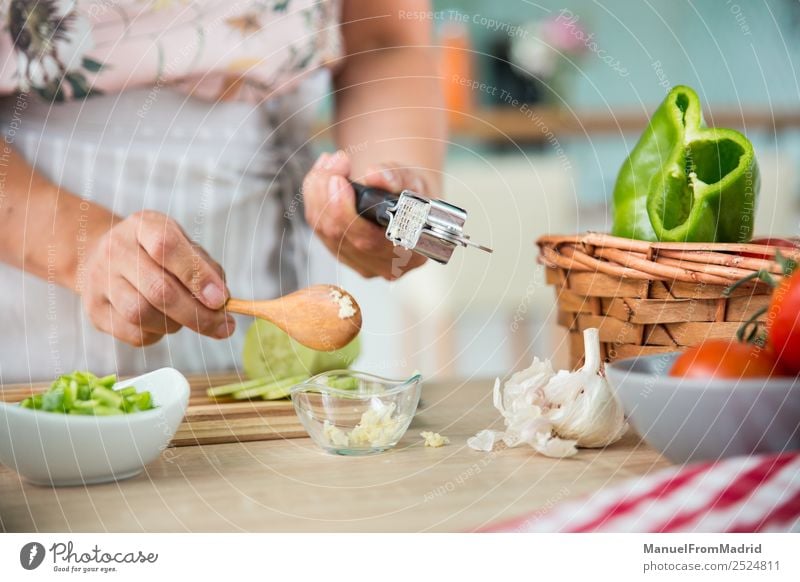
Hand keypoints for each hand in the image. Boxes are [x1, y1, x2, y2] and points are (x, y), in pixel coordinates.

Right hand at [82, 211, 234, 346]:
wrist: (101, 257)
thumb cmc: (156, 254)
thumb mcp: (183, 245)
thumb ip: (205, 267)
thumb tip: (221, 300)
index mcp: (142, 225)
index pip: (167, 247)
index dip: (197, 276)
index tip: (221, 299)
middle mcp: (115, 249)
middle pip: (158, 289)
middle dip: (197, 314)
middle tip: (224, 326)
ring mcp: (100, 280)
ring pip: (142, 314)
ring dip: (176, 324)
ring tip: (187, 317)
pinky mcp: (95, 310)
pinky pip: (133, 333)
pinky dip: (158, 334)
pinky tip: (164, 323)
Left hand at [302, 150, 427, 278]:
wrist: (407, 205)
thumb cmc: (414, 196)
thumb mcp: (415, 181)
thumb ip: (397, 177)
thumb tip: (374, 175)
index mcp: (408, 252)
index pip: (368, 240)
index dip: (345, 212)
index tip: (339, 180)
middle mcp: (381, 264)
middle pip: (339, 234)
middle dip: (327, 193)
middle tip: (336, 162)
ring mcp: (358, 262)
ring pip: (323, 230)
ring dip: (318, 191)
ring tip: (330, 162)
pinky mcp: (340, 254)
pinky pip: (317, 227)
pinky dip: (314, 197)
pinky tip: (322, 175)